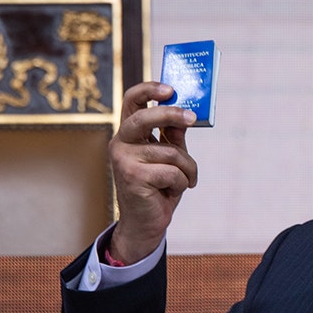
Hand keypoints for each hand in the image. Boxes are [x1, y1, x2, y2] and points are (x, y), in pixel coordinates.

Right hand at [108, 82, 198, 262]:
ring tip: (184, 181)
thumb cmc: (159, 187)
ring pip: (171, 153)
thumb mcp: (169, 157)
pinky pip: (172, 172)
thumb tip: (186, 113)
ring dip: (187, 169)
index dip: (148, 90)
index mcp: (129, 134)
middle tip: (192, 118)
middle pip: (145, 118)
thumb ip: (173, 136)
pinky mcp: (132, 177)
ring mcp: (124, 160)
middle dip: (171, 114)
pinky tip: (171, 192)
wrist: (147, 223)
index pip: (131, 101)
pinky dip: (181, 183)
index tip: (170, 89)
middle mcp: (120, 143)